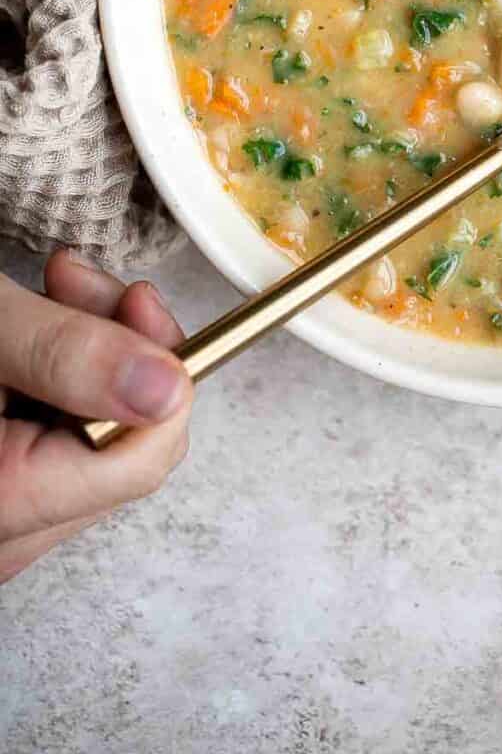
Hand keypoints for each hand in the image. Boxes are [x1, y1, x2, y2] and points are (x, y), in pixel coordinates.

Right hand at [0, 249, 192, 583]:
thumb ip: (68, 354)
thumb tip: (168, 385)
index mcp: (6, 503)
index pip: (147, 454)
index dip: (159, 365)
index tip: (133, 301)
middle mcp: (9, 539)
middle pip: (127, 443)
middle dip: (118, 346)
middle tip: (72, 280)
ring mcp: (8, 528)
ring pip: (98, 435)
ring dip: (86, 352)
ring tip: (45, 288)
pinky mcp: (6, 502)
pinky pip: (59, 443)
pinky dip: (56, 380)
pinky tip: (27, 335)